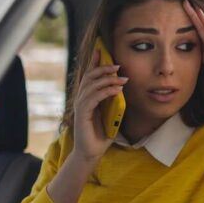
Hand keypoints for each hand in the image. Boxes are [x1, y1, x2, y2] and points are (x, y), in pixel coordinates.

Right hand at [72, 48, 128, 162]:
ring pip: (92, 85)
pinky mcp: (82, 114)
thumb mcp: (111, 113)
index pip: (90, 75)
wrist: (92, 152)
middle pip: (90, 76)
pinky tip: (116, 90)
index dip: (94, 62)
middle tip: (118, 66)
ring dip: (107, 79)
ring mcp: (81, 106)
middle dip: (103, 68)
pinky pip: (93, 98)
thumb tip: (122, 87)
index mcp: (88, 97)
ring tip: (121, 78)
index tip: (101, 50)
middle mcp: (82, 98)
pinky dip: (106, 92)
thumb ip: (113, 101)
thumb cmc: (101, 134)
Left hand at [182, 0, 203, 95]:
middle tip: (182, 3)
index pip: (196, 40)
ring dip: (195, 16)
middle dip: (190, 18)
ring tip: (186, 3)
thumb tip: (195, 84)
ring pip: (203, 28)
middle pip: (198, 30)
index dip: (187, 30)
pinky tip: (198, 12)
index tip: (177, 22)